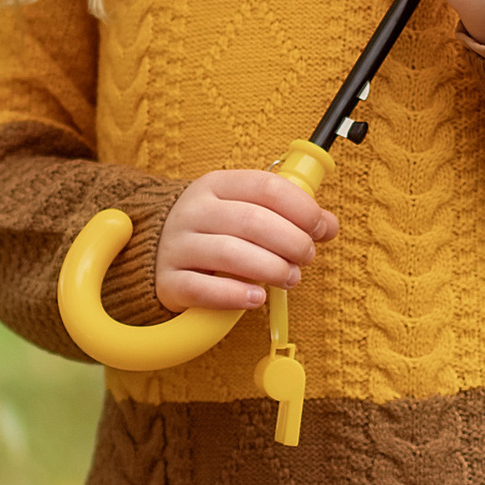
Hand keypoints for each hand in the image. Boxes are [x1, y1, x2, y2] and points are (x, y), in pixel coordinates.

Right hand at [155, 166, 339, 314]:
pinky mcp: (168, 280)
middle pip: (253, 221)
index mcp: (216, 185)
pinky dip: (235, 296)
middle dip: (292, 242)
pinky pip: (202, 289)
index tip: (321, 228)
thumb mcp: (245, 209)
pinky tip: (256, 299)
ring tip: (290, 278)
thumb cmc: (213, 230)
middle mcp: (194, 211)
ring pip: (230, 254)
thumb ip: (287, 213)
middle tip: (307, 258)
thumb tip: (329, 225)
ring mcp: (177, 245)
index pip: (266, 187)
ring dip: (271, 269)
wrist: (155, 249)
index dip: (302, 208)